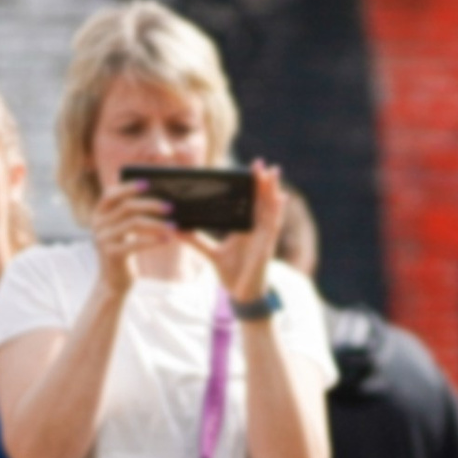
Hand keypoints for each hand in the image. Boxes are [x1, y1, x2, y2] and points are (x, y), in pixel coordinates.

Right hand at [89, 173, 174, 298]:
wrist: (113, 281)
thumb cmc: (124, 251)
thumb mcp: (123, 231)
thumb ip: (130, 215)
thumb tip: (160, 199)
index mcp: (98, 215)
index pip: (110, 194)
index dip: (128, 187)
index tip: (148, 183)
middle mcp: (97, 224)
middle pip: (126, 207)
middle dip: (151, 205)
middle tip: (171, 207)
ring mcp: (102, 239)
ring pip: (134, 223)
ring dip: (157, 223)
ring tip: (174, 226)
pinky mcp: (111, 254)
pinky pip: (135, 243)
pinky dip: (154, 240)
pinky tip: (167, 239)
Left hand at [204, 163, 285, 305]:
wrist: (241, 295)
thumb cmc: (231, 274)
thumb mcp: (210, 253)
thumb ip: (195, 240)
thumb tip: (176, 229)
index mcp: (246, 228)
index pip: (250, 202)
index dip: (251, 186)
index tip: (249, 169)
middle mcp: (258, 229)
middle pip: (262, 200)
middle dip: (263, 182)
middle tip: (260, 162)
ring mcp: (264, 237)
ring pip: (271, 208)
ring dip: (273, 190)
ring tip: (273, 172)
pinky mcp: (267, 246)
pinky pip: (274, 225)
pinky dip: (278, 211)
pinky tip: (281, 198)